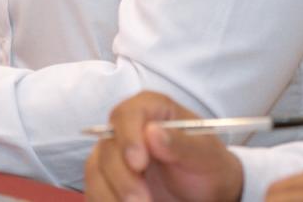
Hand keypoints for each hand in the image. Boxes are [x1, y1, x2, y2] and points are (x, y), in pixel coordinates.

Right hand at [84, 91, 244, 201]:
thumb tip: (152, 132)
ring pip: (96, 169)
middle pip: (108, 146)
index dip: (129, 137)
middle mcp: (127, 128)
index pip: (128, 114)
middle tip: (142, 201)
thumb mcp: (204, 154)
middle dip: (122, 177)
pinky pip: (95, 188)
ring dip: (111, 194)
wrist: (207, 192)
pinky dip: (106, 200)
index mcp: (152, 109)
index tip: (139, 163)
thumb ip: (181, 143)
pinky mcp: (108, 178)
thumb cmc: (207, 165)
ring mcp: (115, 154)